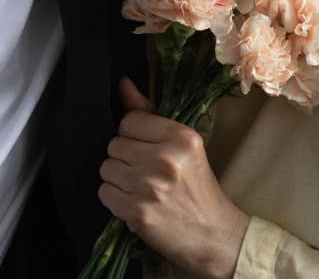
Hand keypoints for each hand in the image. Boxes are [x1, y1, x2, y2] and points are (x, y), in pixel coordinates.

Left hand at [98, 78, 247, 278]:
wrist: (213, 234)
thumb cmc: (198, 188)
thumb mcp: (184, 146)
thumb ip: (150, 114)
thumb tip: (123, 84)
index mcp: (181, 137)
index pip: (129, 121)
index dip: (133, 136)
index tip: (147, 150)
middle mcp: (165, 159)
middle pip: (114, 145)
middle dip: (125, 159)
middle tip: (146, 173)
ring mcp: (150, 186)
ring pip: (106, 169)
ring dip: (118, 180)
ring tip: (140, 188)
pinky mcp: (138, 212)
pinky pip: (105, 193)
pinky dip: (115, 200)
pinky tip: (135, 203)